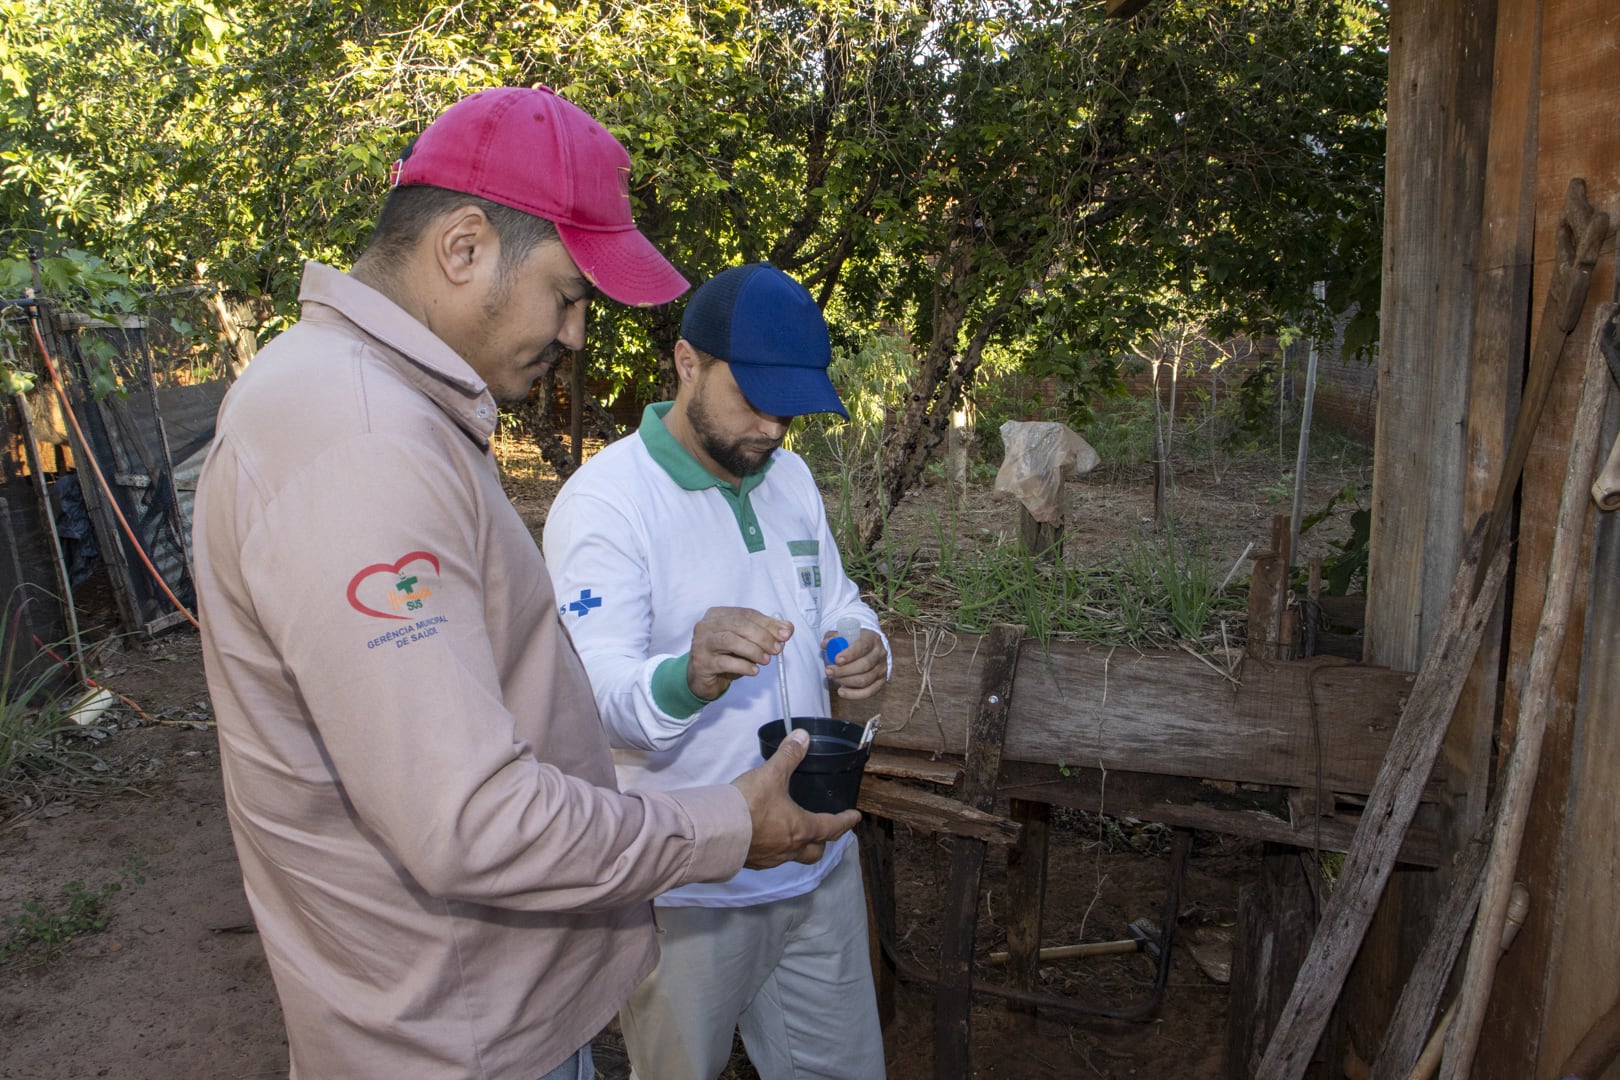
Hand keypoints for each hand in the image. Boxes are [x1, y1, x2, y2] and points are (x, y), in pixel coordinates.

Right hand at [687, 607, 791, 701]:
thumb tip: (788, 629)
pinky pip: (725, 662)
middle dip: (762, 636)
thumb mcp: (747, 643)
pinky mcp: (701, 662)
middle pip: (738, 624)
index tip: (785, 634)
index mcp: (718, 614)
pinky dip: (743, 666)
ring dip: (753, 650)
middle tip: (776, 649)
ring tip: (766, 660)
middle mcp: (706, 625)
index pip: (746, 614)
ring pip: (730, 640)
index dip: (768, 623)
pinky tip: (753, 670)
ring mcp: (701, 643)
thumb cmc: (725, 657)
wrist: (702, 679)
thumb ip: (766, 633)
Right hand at [730, 727, 859, 868]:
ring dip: (797, 846)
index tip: (854, 817)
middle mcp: (790, 848)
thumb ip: (788, 755)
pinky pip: (771, 858)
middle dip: (823, 842)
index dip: (846, 821)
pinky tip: (766, 837)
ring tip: (793, 832)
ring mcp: (771, 858)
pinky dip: (775, 848)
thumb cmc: (749, 805)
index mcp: (802, 828)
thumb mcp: (771, 774)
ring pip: (793, 856)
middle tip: (825, 831)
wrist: (716, 831)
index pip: (832, 827)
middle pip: (815, 852)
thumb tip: (802, 736)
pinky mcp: (752, 862)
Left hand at [823, 629, 888, 699]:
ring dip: (846, 681)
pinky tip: (841, 691)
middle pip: (864, 665)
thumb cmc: (854, 642)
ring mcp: (882, 669)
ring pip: (865, 680)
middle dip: (843, 670)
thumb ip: (833, 638)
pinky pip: (868, 692)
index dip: (850, 654)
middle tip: (828, 671)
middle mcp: (880, 654)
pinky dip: (853, 694)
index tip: (836, 659)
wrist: (870, 649)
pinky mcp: (880, 682)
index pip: (863, 646)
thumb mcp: (844, 635)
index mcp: (872, 639)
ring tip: (833, 679)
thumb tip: (825, 644)